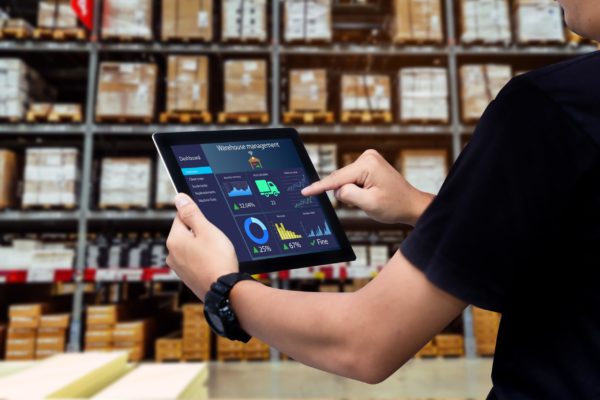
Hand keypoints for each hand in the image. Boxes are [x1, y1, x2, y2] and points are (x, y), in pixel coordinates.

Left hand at [166, 193, 238, 300]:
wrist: (224, 290)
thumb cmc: (217, 259)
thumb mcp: (207, 230)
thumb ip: (192, 213)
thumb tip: (179, 198)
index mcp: (174, 240)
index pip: (181, 216)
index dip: (198, 217)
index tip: (209, 223)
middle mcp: (172, 254)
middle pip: (186, 233)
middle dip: (200, 233)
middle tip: (216, 238)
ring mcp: (179, 268)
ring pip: (192, 248)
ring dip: (203, 247)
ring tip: (217, 252)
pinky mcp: (188, 278)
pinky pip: (195, 261)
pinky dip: (204, 260)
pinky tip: (215, 263)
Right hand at [302, 150, 433, 225]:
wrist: (411, 204)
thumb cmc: (395, 205)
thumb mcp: (369, 204)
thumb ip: (347, 195)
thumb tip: (337, 190)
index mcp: (367, 164)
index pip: (337, 178)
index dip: (319, 187)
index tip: (304, 192)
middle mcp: (367, 157)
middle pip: (341, 179)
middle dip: (346, 193)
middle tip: (365, 202)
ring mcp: (368, 159)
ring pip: (345, 180)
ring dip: (352, 192)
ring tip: (371, 197)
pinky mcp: (368, 164)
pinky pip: (352, 179)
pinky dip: (356, 189)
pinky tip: (370, 193)